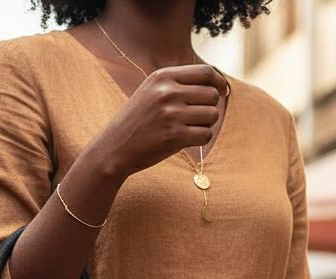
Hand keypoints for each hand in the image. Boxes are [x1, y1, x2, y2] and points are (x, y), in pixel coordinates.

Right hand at [90, 64, 224, 180]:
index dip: (219, 82)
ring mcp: (171, 114)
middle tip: (195, 118)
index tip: (222, 92)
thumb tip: (216, 82)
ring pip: (212, 115)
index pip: (205, 72)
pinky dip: (201, 139)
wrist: (113, 149)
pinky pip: (206, 134)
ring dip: (205, 124)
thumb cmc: (137, 122)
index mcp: (163, 76)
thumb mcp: (151, 92)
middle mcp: (167, 92)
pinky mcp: (174, 136)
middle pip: (212, 95)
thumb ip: (178, 83)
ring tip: (188, 129)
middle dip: (209, 108)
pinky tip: (186, 140)